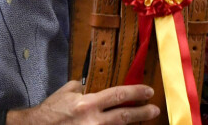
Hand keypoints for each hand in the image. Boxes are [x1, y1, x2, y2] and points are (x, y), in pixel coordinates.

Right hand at [9, 80, 159, 123]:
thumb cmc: (52, 109)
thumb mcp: (67, 92)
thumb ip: (82, 88)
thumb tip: (93, 86)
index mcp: (88, 103)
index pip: (117, 95)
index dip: (135, 93)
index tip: (148, 91)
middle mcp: (93, 120)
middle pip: (124, 116)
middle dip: (142, 113)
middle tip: (154, 109)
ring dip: (132, 123)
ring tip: (144, 118)